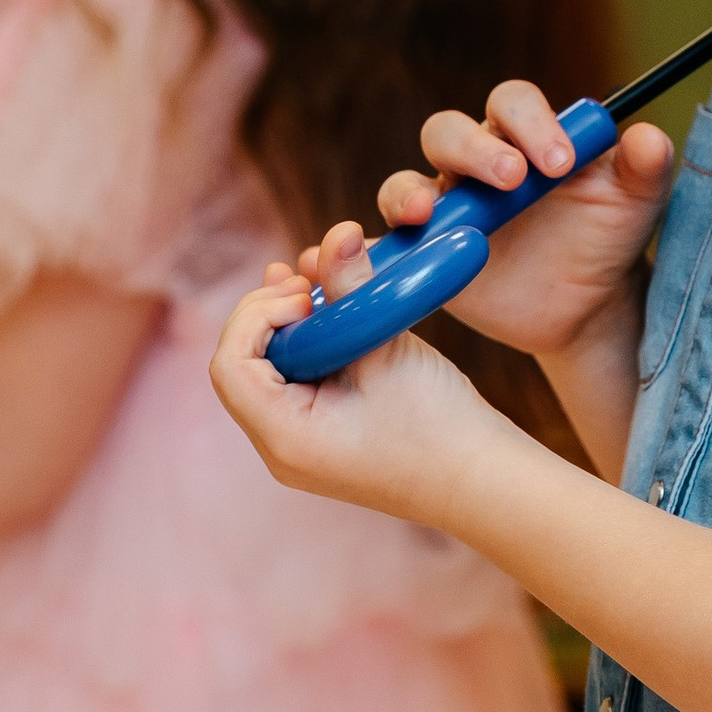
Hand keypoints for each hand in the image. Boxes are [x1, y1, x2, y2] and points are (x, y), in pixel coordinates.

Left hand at [211, 233, 512, 524]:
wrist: (481, 479)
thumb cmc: (440, 425)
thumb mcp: (389, 349)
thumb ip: (353, 289)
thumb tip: (338, 232)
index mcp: (285, 437)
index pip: (231, 365)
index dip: (258, 316)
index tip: (307, 295)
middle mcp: (281, 449)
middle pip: (241, 367)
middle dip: (267, 314)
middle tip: (309, 283)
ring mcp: (300, 448)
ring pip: (266, 374)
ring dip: (287, 326)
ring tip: (315, 288)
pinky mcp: (322, 438)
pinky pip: (294, 385)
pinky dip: (307, 347)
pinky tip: (330, 316)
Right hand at [368, 83, 677, 367]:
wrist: (585, 307)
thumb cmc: (609, 240)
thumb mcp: (637, 206)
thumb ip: (645, 169)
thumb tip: (648, 138)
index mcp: (525, 137)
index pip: (511, 103)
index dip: (530, 121)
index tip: (560, 161)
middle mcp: (475, 163)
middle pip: (448, 133)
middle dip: (474, 150)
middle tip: (512, 179)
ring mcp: (443, 208)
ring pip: (405, 183)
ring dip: (409, 194)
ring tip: (430, 215)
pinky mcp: (420, 255)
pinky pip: (381, 246)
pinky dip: (360, 250)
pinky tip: (355, 260)